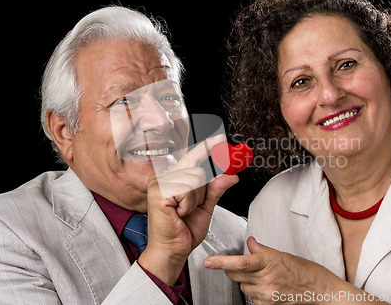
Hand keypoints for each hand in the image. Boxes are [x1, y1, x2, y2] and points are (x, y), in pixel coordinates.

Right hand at [138, 134, 238, 284]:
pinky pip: (187, 189)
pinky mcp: (158, 191)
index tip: (220, 138)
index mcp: (174, 180)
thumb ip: (216, 189)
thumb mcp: (205, 208)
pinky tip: (178, 213)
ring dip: (195, 200)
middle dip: (201, 193)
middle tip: (189, 210)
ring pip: (195, 179)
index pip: (193, 159)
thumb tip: (231, 175)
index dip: (207, 148)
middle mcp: (165, 178)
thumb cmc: (184, 232)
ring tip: (183, 213)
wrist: (173, 251)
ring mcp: (160, 183)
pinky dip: (188, 204)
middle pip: (198, 170)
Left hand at [204, 237, 388, 304]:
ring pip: (242, 287)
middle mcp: (266, 280)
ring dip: (245, 281)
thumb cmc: (307, 272)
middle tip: (239, 264)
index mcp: (270, 263)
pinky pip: (252, 298)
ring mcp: (267, 295)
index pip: (240, 263)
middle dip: (232, 269)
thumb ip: (263, 249)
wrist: (321, 292)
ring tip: (262, 276)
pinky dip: (254, 291)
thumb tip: (249, 243)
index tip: (208, 262)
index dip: (221, 263)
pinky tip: (267, 287)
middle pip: (236, 276)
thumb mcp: (284, 254)